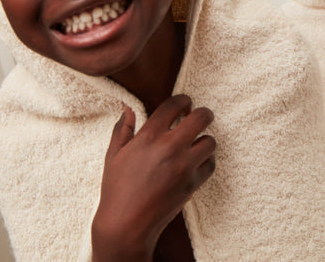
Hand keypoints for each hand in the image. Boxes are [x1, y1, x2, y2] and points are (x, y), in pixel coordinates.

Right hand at [92, 95, 214, 260]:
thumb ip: (123, 129)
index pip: (174, 105)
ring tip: (195, 144)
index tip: (185, 104)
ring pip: (211, 141)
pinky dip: (206, 162)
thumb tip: (129, 109)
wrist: (126, 224)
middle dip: (204, 114)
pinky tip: (196, 163)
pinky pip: (211, 165)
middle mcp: (170, 147)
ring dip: (205, 140)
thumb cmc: (117, 189)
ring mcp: (184, 166)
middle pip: (202, 117)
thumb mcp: (114, 155)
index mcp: (149, 136)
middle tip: (199, 117)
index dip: (183, 100)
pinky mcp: (193, 183)